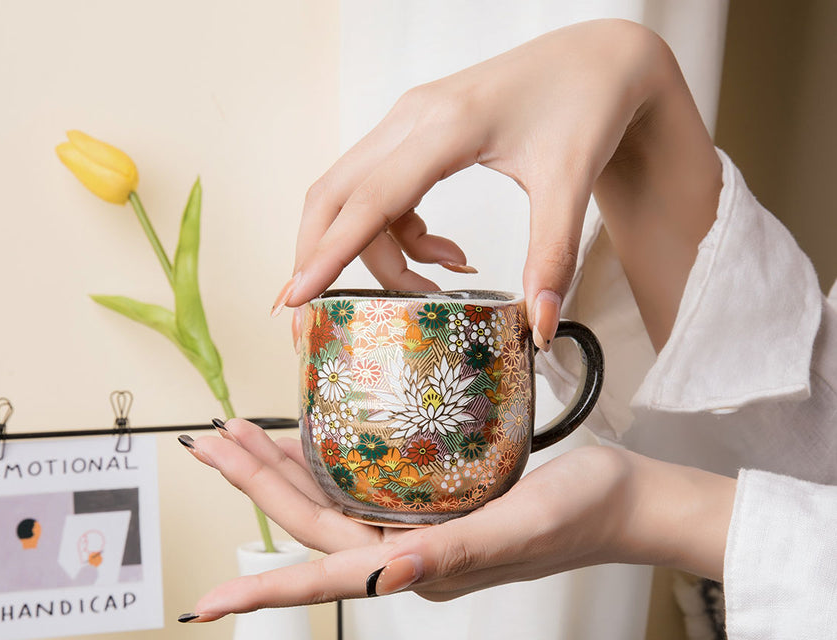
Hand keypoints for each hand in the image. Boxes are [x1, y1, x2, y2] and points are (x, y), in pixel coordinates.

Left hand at [177, 419, 734, 619]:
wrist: (624, 499)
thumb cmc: (581, 513)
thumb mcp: (518, 527)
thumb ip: (452, 554)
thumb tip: (385, 579)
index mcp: (420, 572)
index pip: (326, 576)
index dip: (265, 588)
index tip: (208, 601)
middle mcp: (409, 557)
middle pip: (315, 528)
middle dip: (259, 487)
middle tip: (211, 443)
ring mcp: (421, 532)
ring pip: (333, 505)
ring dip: (284, 471)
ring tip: (240, 435)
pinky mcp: (436, 507)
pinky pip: (366, 486)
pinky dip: (330, 461)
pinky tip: (312, 437)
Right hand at [274, 18, 720, 351]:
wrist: (600, 59)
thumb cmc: (585, 103)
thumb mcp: (571, 183)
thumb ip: (552, 256)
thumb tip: (539, 326)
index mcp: (446, 126)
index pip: (370, 199)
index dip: (330, 253)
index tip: (296, 297)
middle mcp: (411, 118)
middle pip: (333, 196)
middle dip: (322, 258)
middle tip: (319, 314)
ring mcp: (407, 123)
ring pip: (352, 197)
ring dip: (377, 253)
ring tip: (438, 281)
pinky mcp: (415, 135)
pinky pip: (381, 194)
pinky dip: (399, 236)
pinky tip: (447, 254)